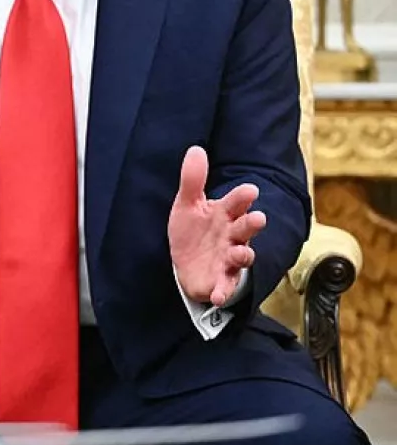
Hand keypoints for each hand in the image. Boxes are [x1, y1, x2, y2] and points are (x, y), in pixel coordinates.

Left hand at [167, 145, 264, 306]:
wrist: (187, 263)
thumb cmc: (193, 230)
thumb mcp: (188, 204)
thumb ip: (192, 179)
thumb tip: (195, 149)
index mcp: (224, 214)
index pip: (236, 202)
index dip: (242, 197)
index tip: (249, 190)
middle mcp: (232, 235)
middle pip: (245, 228)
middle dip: (251, 224)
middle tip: (257, 218)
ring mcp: (228, 258)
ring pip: (241, 256)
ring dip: (242, 256)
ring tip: (240, 253)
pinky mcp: (221, 280)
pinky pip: (225, 286)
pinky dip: (223, 291)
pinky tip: (218, 295)